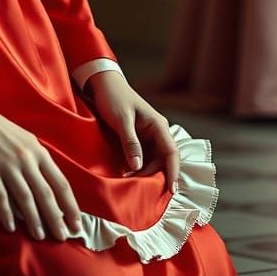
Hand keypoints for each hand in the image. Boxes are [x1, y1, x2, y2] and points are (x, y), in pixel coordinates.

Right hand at [0, 105, 80, 240]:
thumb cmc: (0, 130)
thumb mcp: (25, 141)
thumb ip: (37, 162)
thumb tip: (49, 190)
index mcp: (39, 151)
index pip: (60, 182)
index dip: (70, 205)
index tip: (77, 224)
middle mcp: (26, 159)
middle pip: (46, 193)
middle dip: (56, 218)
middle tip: (63, 237)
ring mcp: (7, 165)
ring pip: (25, 197)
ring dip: (34, 220)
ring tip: (40, 237)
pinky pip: (0, 196)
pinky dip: (7, 213)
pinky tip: (11, 227)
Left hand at [86, 71, 179, 193]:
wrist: (103, 84)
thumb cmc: (113, 98)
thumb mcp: (121, 120)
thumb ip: (130, 142)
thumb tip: (137, 167)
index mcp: (158, 125)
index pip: (171, 152)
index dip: (173, 172)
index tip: (171, 191)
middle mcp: (158, 132)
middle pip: (163, 160)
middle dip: (153, 176)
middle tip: (138, 188)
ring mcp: (149, 136)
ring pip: (154, 161)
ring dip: (145, 173)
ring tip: (131, 183)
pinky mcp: (140, 139)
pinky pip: (145, 158)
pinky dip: (139, 168)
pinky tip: (129, 174)